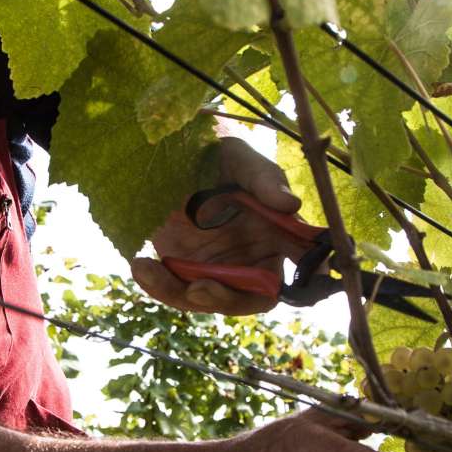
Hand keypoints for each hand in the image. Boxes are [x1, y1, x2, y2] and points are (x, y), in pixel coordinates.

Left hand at [129, 135, 311, 315]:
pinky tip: (141, 265)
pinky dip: (157, 285)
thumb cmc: (214, 153)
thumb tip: (291, 204)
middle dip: (227, 299)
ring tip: (152, 271)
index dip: (309, 281)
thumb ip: (264, 178)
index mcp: (277, 232)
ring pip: (208, 298)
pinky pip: (175, 288)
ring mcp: (216, 266)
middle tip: (200, 288)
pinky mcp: (183, 267)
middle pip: (253, 297)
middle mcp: (250, 256)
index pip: (303, 264)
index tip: (293, 287)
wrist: (169, 153)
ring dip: (181, 295)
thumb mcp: (238, 158)